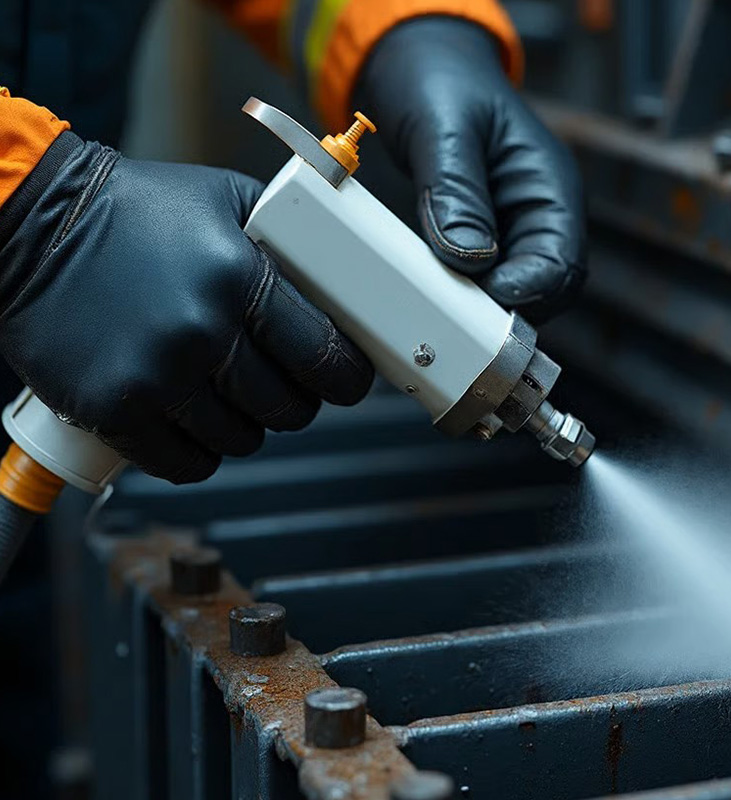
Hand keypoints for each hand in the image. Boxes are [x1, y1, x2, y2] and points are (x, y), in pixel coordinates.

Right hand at [0, 135, 372, 482]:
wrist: (33, 223)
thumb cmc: (136, 211)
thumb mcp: (227, 201)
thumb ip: (287, 241)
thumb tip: (341, 289)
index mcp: (238, 276)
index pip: (325, 356)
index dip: (346, 377)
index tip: (345, 380)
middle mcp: (200, 331)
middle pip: (289, 408)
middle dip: (296, 401)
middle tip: (279, 381)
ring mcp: (154, 376)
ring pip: (241, 441)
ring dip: (245, 425)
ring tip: (224, 391)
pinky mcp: (112, 409)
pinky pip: (187, 464)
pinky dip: (200, 451)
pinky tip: (192, 420)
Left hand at [360, 17, 585, 323]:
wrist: (422, 72)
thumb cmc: (443, 86)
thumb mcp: (446, 129)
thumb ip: (456, 190)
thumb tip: (467, 255)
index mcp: (549, 187)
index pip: (561, 262)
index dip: (528, 290)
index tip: (485, 296)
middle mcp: (536, 217)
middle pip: (543, 291)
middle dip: (505, 308)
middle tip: (459, 312)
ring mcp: (507, 233)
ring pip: (510, 294)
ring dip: (480, 306)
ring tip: (442, 302)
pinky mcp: (478, 242)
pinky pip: (477, 282)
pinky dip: (459, 293)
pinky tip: (432, 289)